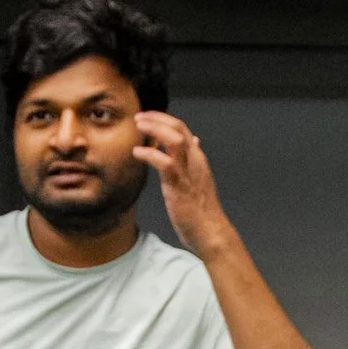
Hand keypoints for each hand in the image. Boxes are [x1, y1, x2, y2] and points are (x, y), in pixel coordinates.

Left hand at [132, 112, 232, 253]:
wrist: (210, 231)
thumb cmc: (202, 209)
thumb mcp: (199, 178)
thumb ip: (193, 159)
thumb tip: (194, 141)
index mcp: (198, 158)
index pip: (182, 128)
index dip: (163, 119)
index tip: (146, 117)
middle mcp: (195, 160)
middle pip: (178, 127)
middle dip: (156, 118)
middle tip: (138, 118)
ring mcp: (188, 172)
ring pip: (174, 139)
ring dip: (154, 129)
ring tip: (138, 127)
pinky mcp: (179, 185)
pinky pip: (165, 162)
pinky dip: (150, 154)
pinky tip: (137, 153)